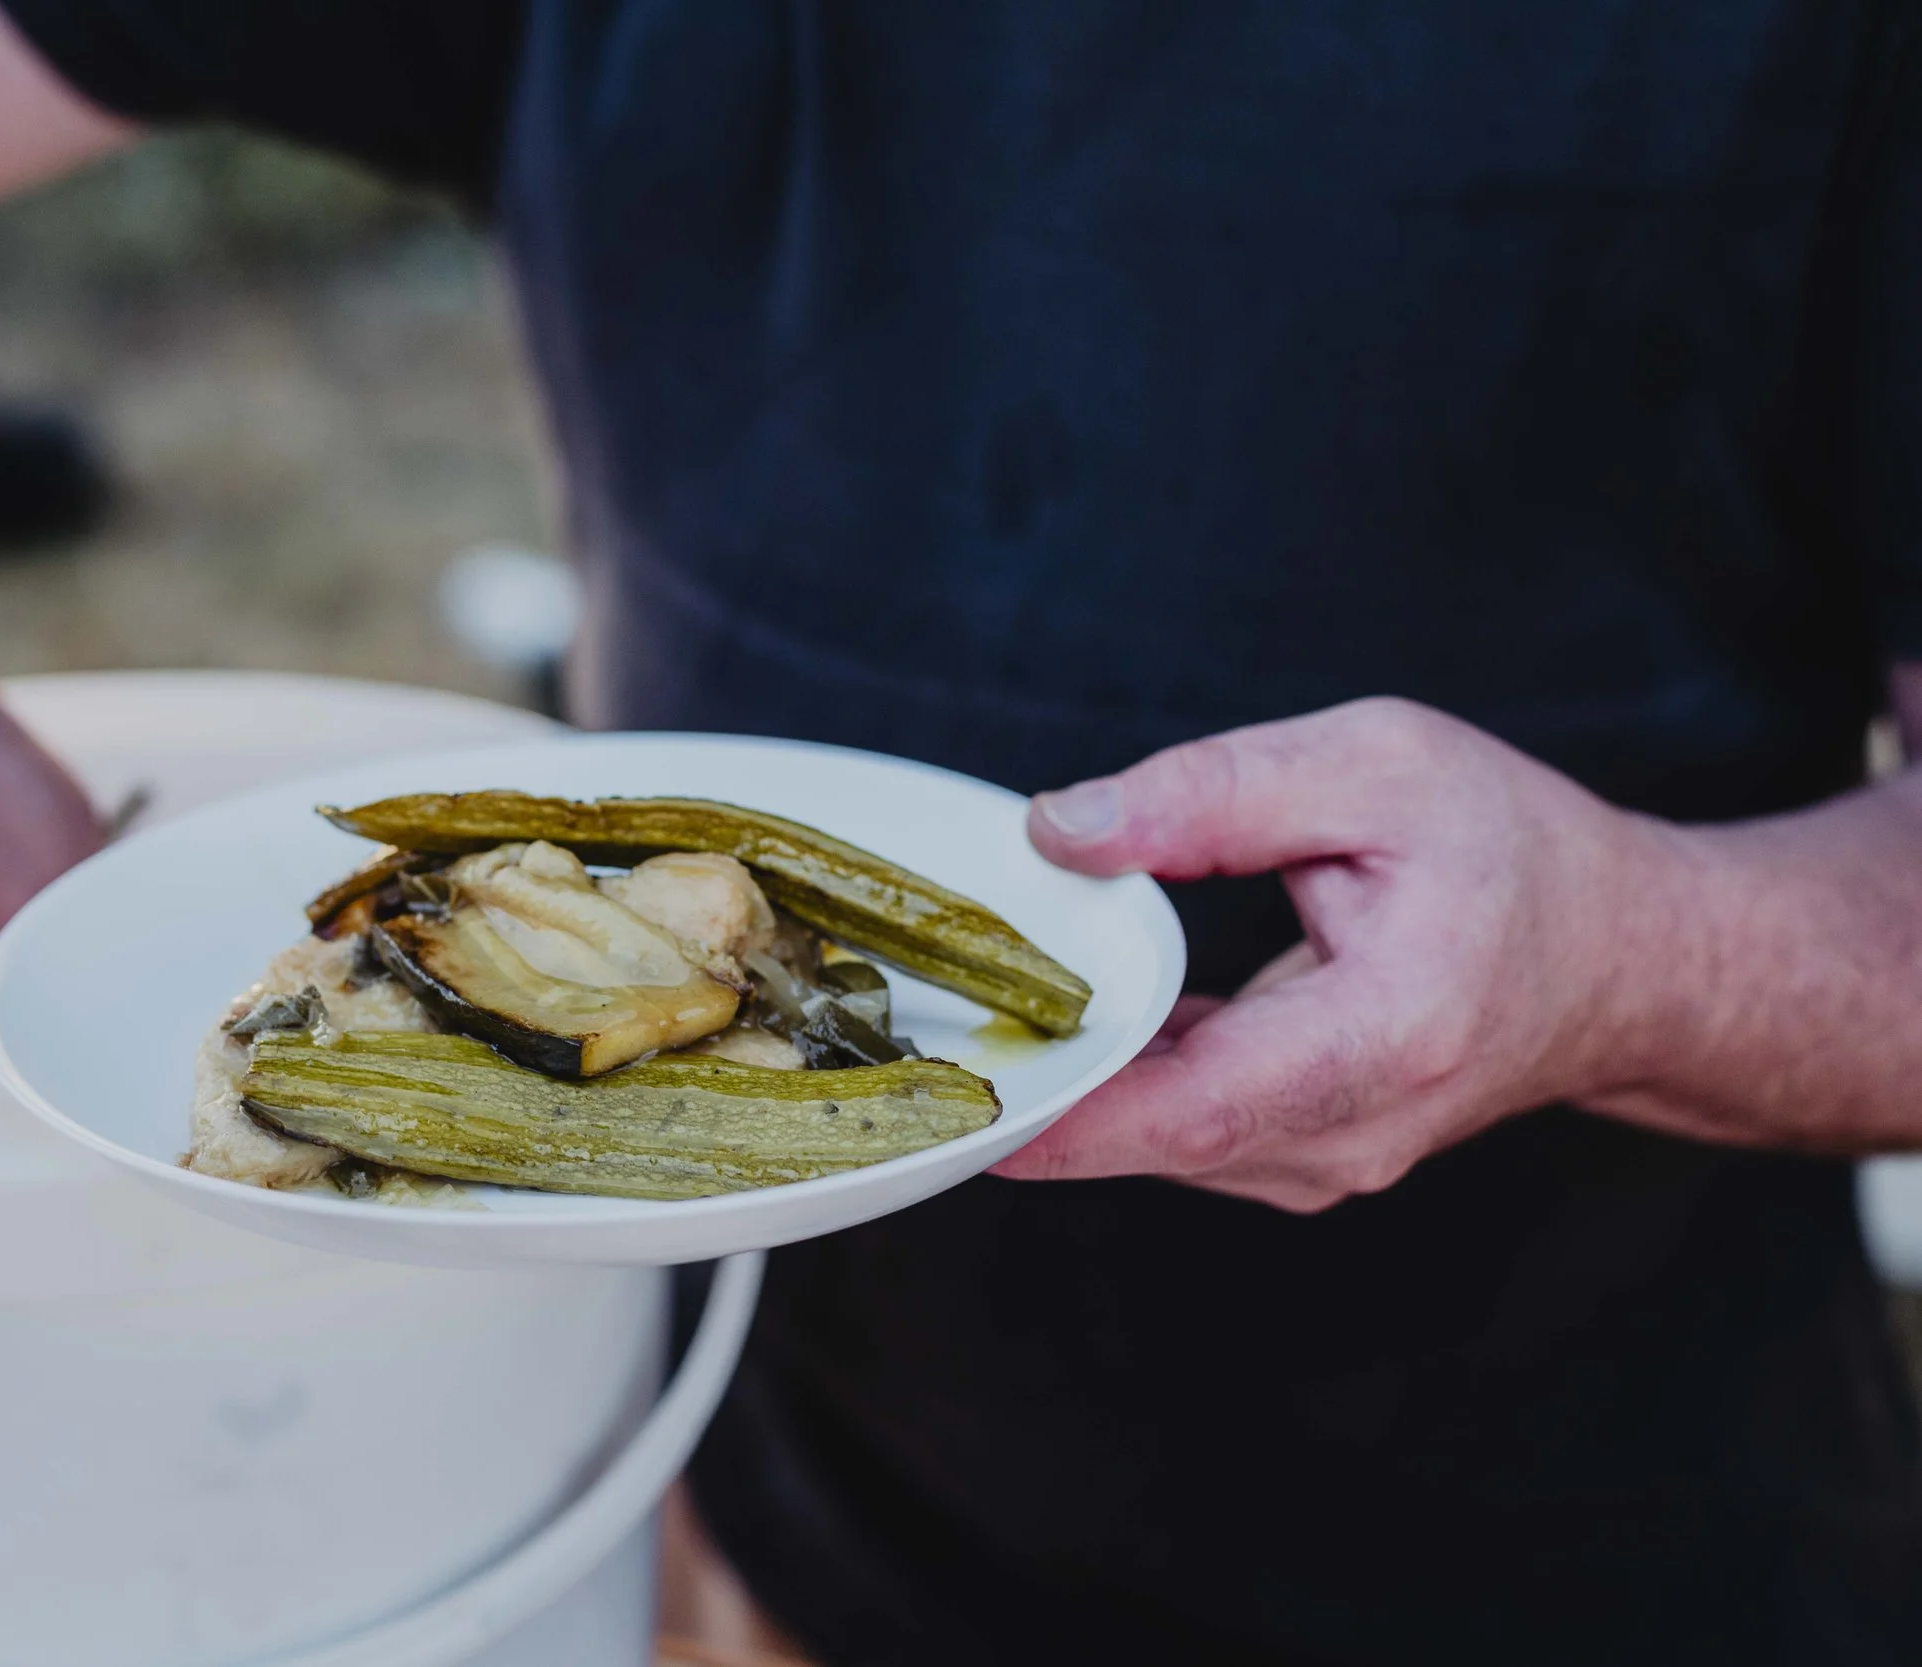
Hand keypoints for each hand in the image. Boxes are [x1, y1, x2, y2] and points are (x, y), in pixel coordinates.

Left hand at [993, 698, 1671, 1209]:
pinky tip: (1047, 1024)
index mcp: (1386, 1036)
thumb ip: (1216, 793)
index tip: (957, 1099)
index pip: (1199, 1107)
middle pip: (1155, 1134)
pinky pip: (1178, 1130)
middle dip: (1030, 1090)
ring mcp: (1326, 1161)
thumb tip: (1063, 830)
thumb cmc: (1512, 851)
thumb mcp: (1377, 766)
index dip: (1069, 1113)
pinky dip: (1108, 1083)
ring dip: (1061, 1086)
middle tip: (907, 1034)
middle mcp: (1354, 1129)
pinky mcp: (1299, 1155)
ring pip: (1155, 1140)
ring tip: (962, 1014)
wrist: (1620, 956)